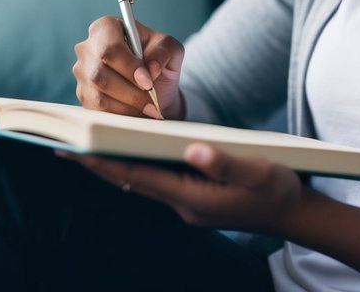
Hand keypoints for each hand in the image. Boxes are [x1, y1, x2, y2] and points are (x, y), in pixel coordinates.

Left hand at [63, 143, 304, 234]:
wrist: (296, 214)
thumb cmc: (279, 188)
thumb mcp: (259, 171)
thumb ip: (225, 162)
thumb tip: (193, 149)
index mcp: (193, 198)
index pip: (138, 178)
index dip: (104, 163)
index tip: (74, 151)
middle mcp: (184, 204)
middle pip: (131, 181)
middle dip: (98, 164)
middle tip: (62, 145)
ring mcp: (188, 203)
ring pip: (141, 181)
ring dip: (114, 165)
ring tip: (84, 146)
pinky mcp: (195, 197)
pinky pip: (156, 180)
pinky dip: (136, 166)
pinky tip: (126, 152)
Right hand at [73, 16, 184, 118]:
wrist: (152, 85)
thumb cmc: (157, 60)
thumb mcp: (169, 48)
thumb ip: (164, 51)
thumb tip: (151, 67)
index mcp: (106, 27)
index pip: (110, 48)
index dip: (129, 67)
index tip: (148, 82)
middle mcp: (87, 48)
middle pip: (100, 74)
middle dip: (130, 92)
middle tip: (152, 100)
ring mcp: (82, 72)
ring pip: (99, 95)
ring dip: (128, 105)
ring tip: (149, 108)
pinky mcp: (83, 94)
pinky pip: (98, 110)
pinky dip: (121, 114)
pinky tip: (137, 111)